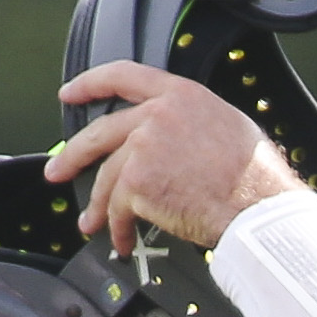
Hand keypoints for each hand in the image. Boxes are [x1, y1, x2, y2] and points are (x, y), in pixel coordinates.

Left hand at [51, 61, 303, 254]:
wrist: (258, 209)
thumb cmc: (257, 178)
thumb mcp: (230, 128)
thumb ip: (194, 124)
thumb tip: (179, 139)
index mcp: (182, 96)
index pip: (123, 75)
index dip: (90, 83)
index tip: (72, 94)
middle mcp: (158, 115)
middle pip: (100, 132)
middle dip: (73, 155)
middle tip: (59, 169)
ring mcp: (143, 148)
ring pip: (106, 177)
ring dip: (97, 205)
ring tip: (92, 223)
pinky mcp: (137, 182)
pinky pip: (118, 208)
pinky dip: (118, 228)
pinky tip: (122, 240)